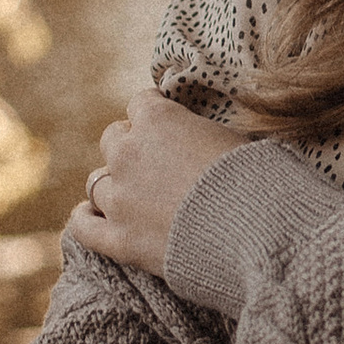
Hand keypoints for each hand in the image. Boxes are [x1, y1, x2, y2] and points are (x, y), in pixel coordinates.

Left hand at [67, 95, 245, 276]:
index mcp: (159, 120)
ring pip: (97, 181)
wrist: (258, 232)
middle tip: (152, 163)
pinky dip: (86, 219)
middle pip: (112, 138)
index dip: (155, 114)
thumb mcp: (236, 139)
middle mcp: (129, 153)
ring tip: (131, 194)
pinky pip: (83, 226)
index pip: (141, 103)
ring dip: (114, 184)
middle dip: (130, 147)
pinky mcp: (120, 240)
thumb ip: (204, 135)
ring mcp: (120, 198)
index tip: (167, 126)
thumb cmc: (259, 180)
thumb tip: (206, 143)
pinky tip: (91, 216)